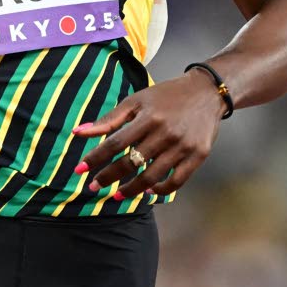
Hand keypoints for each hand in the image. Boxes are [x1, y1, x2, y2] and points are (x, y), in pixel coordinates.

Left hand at [73, 72, 224, 199]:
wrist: (207, 92)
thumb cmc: (168, 95)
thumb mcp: (138, 100)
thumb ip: (110, 118)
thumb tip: (79, 132)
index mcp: (149, 117)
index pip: (116, 143)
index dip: (96, 158)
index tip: (79, 170)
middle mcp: (165, 132)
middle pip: (131, 162)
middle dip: (108, 177)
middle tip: (93, 187)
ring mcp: (183, 146)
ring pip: (151, 176)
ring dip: (131, 189)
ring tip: (117, 194)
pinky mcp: (198, 155)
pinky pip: (175, 182)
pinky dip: (159, 190)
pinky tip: (148, 190)